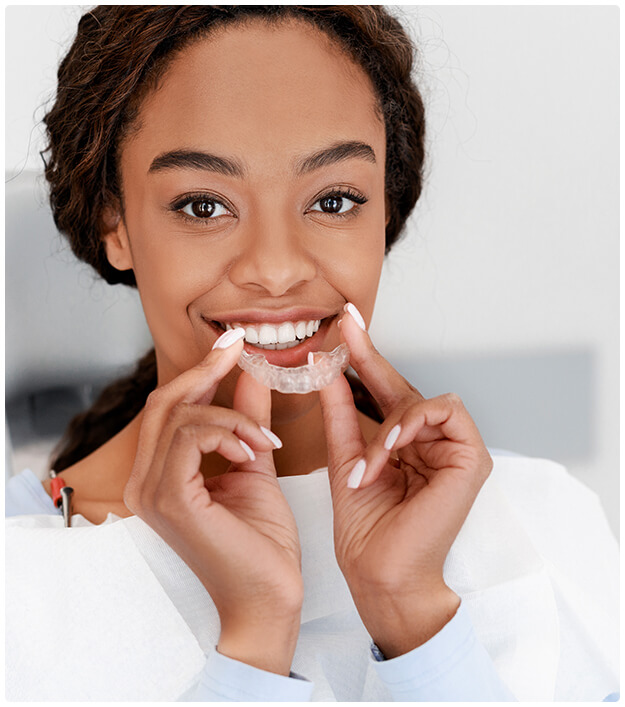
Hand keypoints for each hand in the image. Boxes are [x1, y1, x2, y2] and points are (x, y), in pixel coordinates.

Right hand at [123, 333, 302, 674]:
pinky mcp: (169, 499)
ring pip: (180, 415)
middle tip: (240, 350)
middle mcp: (144, 482)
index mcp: (160, 476)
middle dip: (205, 371)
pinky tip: (253, 451)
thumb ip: (246, 421)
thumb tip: (250, 376)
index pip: (169, 409)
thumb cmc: (261, 544)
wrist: (269, 600)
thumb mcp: (253, 465)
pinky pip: (192, 437)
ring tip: (262, 440)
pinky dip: (227, 432)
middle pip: (165, 403)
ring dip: (230, 415)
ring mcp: (151, 491)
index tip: (232, 345)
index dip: (199, 372)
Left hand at [318, 304, 492, 657]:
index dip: (365, 356)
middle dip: (371, 358)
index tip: (344, 323)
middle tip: (346, 328)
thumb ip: (341, 411)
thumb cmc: (365, 526)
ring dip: (390, 424)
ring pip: (423, 400)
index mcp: (404, 443)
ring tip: (371, 460)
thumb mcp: (346, 456)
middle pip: (404, 387)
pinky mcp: (472, 458)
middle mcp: (431, 442)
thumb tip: (327, 367)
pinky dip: (413, 424)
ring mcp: (455, 449)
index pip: (385, 391)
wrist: (379, 573)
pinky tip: (392, 446)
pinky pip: (444, 412)